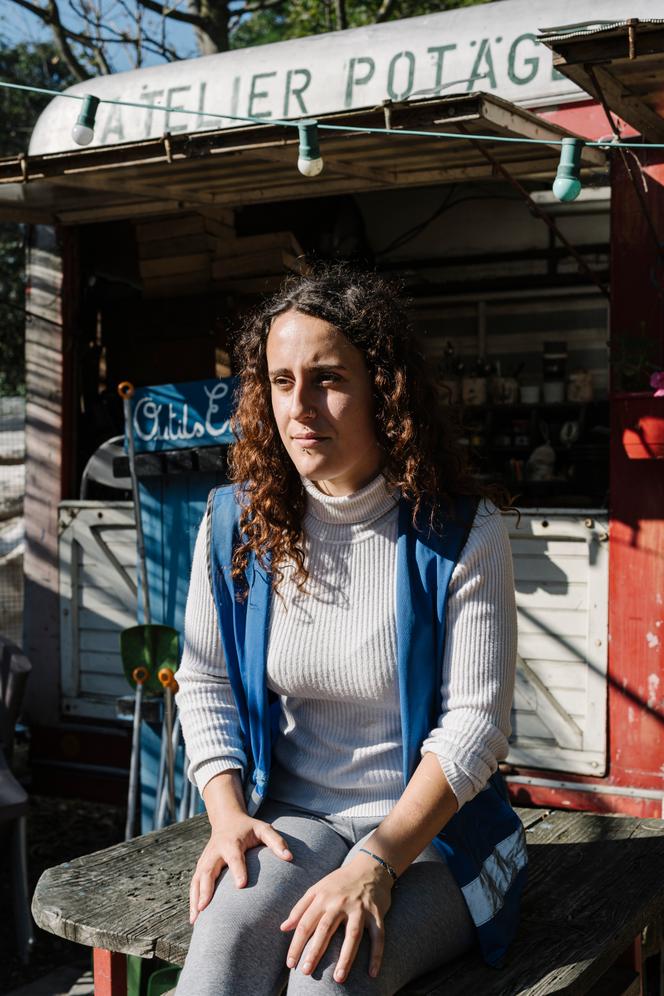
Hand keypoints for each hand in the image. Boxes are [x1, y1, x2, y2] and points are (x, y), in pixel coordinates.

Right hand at [189, 814, 292, 922]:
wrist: (227, 820)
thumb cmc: (249, 828)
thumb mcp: (264, 829)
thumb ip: (276, 842)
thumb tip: (290, 857)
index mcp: (232, 842)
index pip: (235, 857)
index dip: (238, 870)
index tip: (241, 885)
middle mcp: (215, 851)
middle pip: (208, 870)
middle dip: (206, 889)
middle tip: (205, 907)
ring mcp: (206, 859)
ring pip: (197, 879)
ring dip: (195, 898)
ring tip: (196, 920)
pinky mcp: (201, 866)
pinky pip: (195, 884)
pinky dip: (193, 900)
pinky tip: (195, 918)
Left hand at [280, 851, 393, 983]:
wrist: (370, 866)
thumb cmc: (340, 881)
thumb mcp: (318, 888)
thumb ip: (300, 908)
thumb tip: (283, 928)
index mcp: (323, 897)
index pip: (306, 923)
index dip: (296, 944)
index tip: (290, 964)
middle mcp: (340, 902)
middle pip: (326, 929)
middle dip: (315, 951)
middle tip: (306, 972)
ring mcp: (360, 908)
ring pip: (352, 934)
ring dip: (346, 957)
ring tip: (338, 979)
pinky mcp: (377, 913)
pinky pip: (378, 936)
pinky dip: (376, 954)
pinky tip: (372, 973)